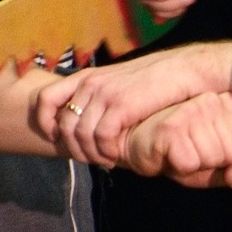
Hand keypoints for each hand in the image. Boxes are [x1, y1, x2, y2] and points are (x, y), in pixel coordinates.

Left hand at [35, 41, 231, 165]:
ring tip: (108, 160)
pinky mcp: (121, 105)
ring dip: (93, 155)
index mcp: (88, 77)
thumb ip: (103, 98)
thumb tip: (91, 123)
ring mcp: (104, 93)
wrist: (185, 71)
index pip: (46, 99)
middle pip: (64, 126)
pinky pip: (100, 138)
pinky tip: (118, 156)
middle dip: (75, 149)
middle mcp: (91, 83)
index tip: (57, 138)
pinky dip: (107, 153)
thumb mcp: (122, 84)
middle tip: (93, 159)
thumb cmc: (157, 81)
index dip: (46, 123)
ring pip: (81, 136)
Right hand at [124, 92, 231, 189]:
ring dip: (195, 166)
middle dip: (213, 164)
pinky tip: (167, 154)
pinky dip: (179, 168)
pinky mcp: (170, 125)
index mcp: (231, 105)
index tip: (212, 152)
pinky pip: (190, 163)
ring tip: (180, 153)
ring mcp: (192, 109)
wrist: (139, 147)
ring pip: (213, 157)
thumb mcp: (216, 168)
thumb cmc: (180, 153)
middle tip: (193, 154)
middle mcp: (213, 100)